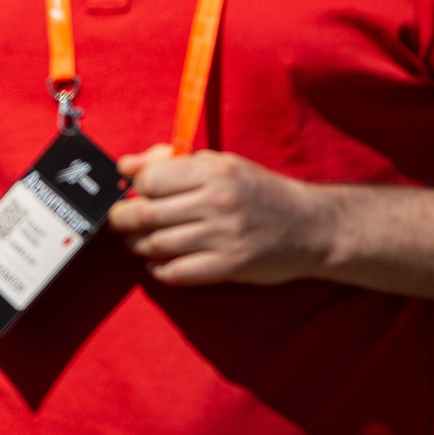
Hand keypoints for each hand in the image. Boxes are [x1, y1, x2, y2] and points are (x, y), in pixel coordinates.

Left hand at [110, 144, 335, 285]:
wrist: (311, 226)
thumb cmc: (257, 192)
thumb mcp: (219, 165)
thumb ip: (169, 161)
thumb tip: (124, 166)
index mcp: (214, 171)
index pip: (149, 180)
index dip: (135, 189)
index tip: (137, 194)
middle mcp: (218, 202)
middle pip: (145, 214)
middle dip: (123, 220)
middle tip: (122, 222)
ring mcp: (224, 236)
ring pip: (156, 244)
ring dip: (137, 245)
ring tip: (138, 241)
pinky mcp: (230, 266)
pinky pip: (176, 272)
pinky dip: (159, 270)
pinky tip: (158, 263)